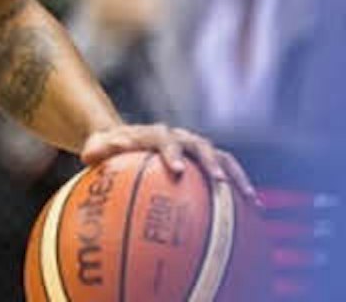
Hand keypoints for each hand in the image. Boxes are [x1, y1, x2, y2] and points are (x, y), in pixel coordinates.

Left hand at [81, 124, 259, 203]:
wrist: (123, 139)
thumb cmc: (107, 149)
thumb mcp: (96, 148)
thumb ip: (96, 149)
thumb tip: (92, 154)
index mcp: (154, 133)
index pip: (164, 138)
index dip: (172, 152)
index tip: (176, 169)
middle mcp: (179, 137)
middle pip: (201, 145)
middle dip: (211, 162)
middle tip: (220, 181)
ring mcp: (195, 148)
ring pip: (221, 158)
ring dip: (236, 176)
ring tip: (250, 199)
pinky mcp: (205, 162)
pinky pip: (226, 173)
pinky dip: (239, 189)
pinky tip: (252, 211)